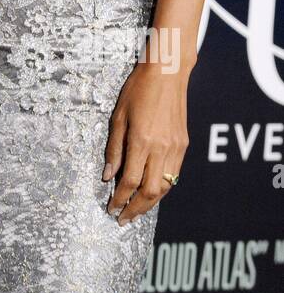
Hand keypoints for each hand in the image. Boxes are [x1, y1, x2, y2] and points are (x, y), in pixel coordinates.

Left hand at [103, 48, 189, 223]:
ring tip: (136, 210)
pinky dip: (162, 188)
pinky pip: (174, 175)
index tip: (111, 209)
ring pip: (166, 188)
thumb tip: (109, 176)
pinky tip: (151, 191)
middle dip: (136, 210)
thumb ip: (114, 149)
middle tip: (123, 219)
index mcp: (142, 141)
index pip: (130, 181)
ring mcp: (176, 148)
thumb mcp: (118, 116)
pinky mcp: (184, 145)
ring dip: (150, 203)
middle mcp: (162, 149)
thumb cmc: (138, 90)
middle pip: (151, 192)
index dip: (119, 199)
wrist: (167, 74)